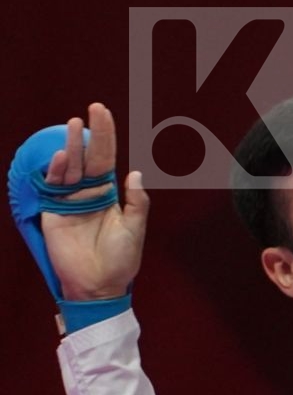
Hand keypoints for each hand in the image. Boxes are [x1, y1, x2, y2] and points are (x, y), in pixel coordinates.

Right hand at [41, 103, 148, 299]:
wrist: (100, 285)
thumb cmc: (121, 260)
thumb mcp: (135, 229)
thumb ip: (137, 202)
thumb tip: (136, 172)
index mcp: (108, 194)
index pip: (107, 159)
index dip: (107, 137)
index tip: (104, 114)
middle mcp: (88, 193)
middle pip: (90, 157)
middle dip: (91, 133)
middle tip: (93, 109)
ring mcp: (69, 201)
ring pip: (71, 167)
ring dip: (72, 146)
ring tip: (75, 124)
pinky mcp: (54, 212)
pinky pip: (54, 187)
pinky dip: (57, 171)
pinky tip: (64, 156)